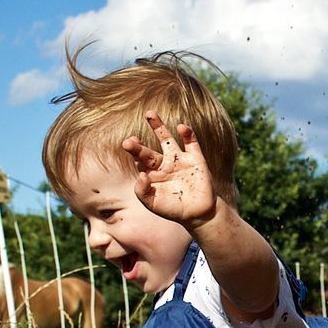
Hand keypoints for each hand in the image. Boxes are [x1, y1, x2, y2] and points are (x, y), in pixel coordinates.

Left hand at [122, 111, 216, 226]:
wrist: (199, 214)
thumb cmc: (174, 210)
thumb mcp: (153, 204)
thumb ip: (142, 191)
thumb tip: (141, 174)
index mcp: (153, 175)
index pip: (140, 161)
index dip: (134, 154)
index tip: (128, 146)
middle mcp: (165, 164)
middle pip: (148, 152)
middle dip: (138, 146)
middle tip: (129, 141)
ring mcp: (180, 160)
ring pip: (167, 139)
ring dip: (159, 127)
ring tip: (149, 113)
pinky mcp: (196, 159)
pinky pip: (191, 143)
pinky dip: (187, 133)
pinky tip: (181, 127)